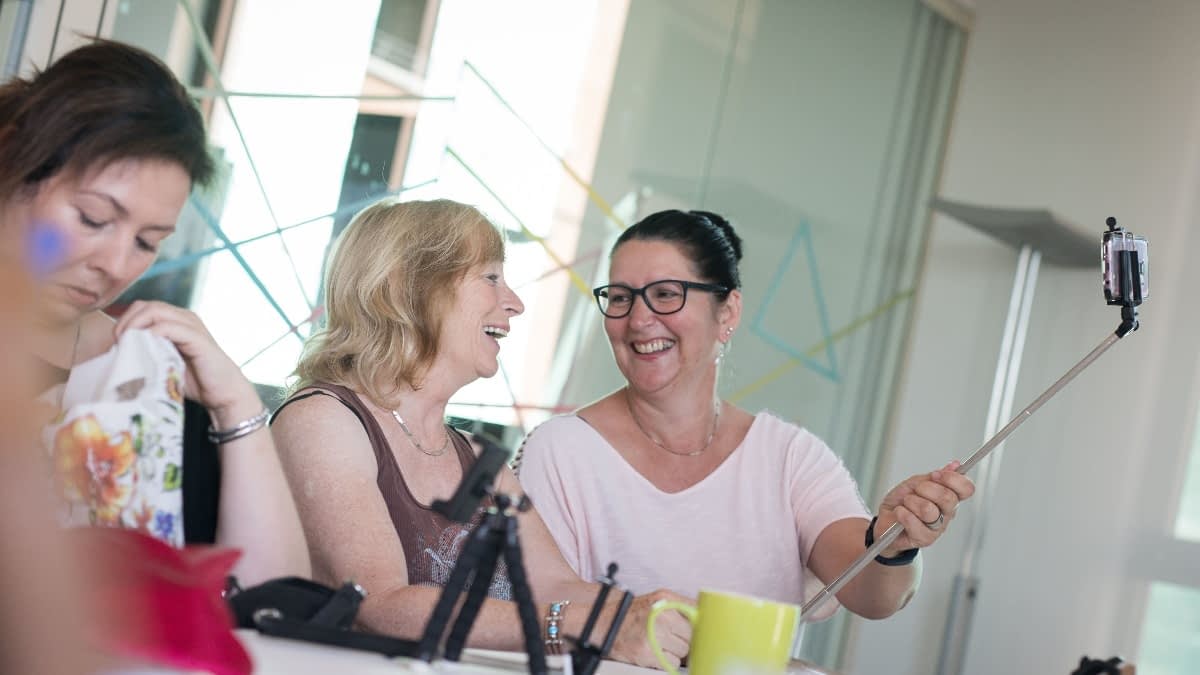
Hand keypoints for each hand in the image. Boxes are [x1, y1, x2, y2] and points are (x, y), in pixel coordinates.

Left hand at [113, 300, 259, 423]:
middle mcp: (184, 318)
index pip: (143, 308)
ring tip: (127, 345)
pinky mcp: (198, 338)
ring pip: (156, 310)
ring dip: (135, 325)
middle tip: (117, 343)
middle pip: (146, 305)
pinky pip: (170, 327)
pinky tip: (145, 347)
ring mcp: (192, 326)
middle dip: (126, 321)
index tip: (115, 343)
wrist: (223, 393)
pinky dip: (153, 333)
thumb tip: (117, 354)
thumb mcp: (164, 362)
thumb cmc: (194, 381)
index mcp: (176, 321)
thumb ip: (147, 352)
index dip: (125, 321)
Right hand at [607, 589, 692, 668]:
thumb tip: (705, 616)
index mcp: (666, 599)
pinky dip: (666, 661)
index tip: (699, 629)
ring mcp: (654, 635)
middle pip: (692, 635)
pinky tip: (656, 651)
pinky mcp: (647, 653)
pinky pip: (672, 663)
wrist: (606, 624)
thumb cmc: (634, 614)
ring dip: (676, 651)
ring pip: (684, 651)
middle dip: (685, 639)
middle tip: (672, 636)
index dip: (699, 625)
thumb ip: (682, 604)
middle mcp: (661, 615)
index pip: (697, 614)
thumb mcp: (659, 599)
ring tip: (661, 643)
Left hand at [875, 460, 974, 553]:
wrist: (886, 520)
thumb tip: (956, 465)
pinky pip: (915, 523)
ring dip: (911, 502)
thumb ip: (934, 477)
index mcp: (949, 498)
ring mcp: (937, 528)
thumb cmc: (902, 502)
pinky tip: (899, 512)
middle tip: (916, 490)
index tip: (935, 475)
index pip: (967, 489)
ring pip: (929, 510)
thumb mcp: (916, 484)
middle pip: (948, 498)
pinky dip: (903, 513)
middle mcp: (947, 514)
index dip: (953, 479)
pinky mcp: (924, 539)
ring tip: (906, 503)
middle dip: (926, 488)